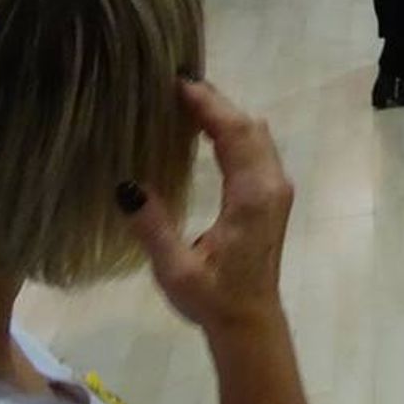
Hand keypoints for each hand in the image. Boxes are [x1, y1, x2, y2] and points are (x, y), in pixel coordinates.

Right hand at [120, 81, 294, 336]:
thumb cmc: (213, 299)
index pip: (235, 134)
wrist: (251, 321)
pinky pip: (257, 150)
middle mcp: (271, 184)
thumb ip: (154, 228)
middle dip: (217, 102)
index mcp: (252, 196)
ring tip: (189, 100)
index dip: (210, 105)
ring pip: (258, 136)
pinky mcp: (272, 197)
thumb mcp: (176, 269)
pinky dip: (234, 132)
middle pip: (250, 127)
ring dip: (227, 115)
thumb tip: (127, 185)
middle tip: (178, 83)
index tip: (180, 82)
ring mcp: (276, 189)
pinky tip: (208, 131)